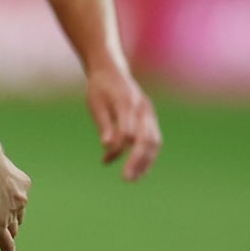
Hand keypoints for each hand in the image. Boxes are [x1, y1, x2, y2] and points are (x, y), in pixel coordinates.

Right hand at [0, 154, 31, 250]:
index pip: (17, 202)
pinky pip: (7, 244)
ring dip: (6, 231)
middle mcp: (21, 200)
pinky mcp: (0, 226)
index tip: (9, 210)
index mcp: (21, 185)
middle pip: (16, 217)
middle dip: (11, 221)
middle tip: (5, 226)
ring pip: (11, 228)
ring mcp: (11, 214)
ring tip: (1, 237)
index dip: (12, 207)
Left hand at [84, 65, 161, 181]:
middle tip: (125, 179)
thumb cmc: (99, 89)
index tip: (106, 160)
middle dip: (136, 160)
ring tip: (132, 179)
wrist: (111, 71)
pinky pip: (154, 140)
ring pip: (154, 141)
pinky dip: (147, 156)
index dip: (119, 147)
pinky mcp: (151, 119)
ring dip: (145, 162)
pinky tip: (137, 170)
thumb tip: (107, 146)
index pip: (127, 129)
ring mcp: (149, 113)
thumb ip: (104, 124)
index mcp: (126, 101)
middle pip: (146, 138)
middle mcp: (142, 107)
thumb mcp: (95, 104)